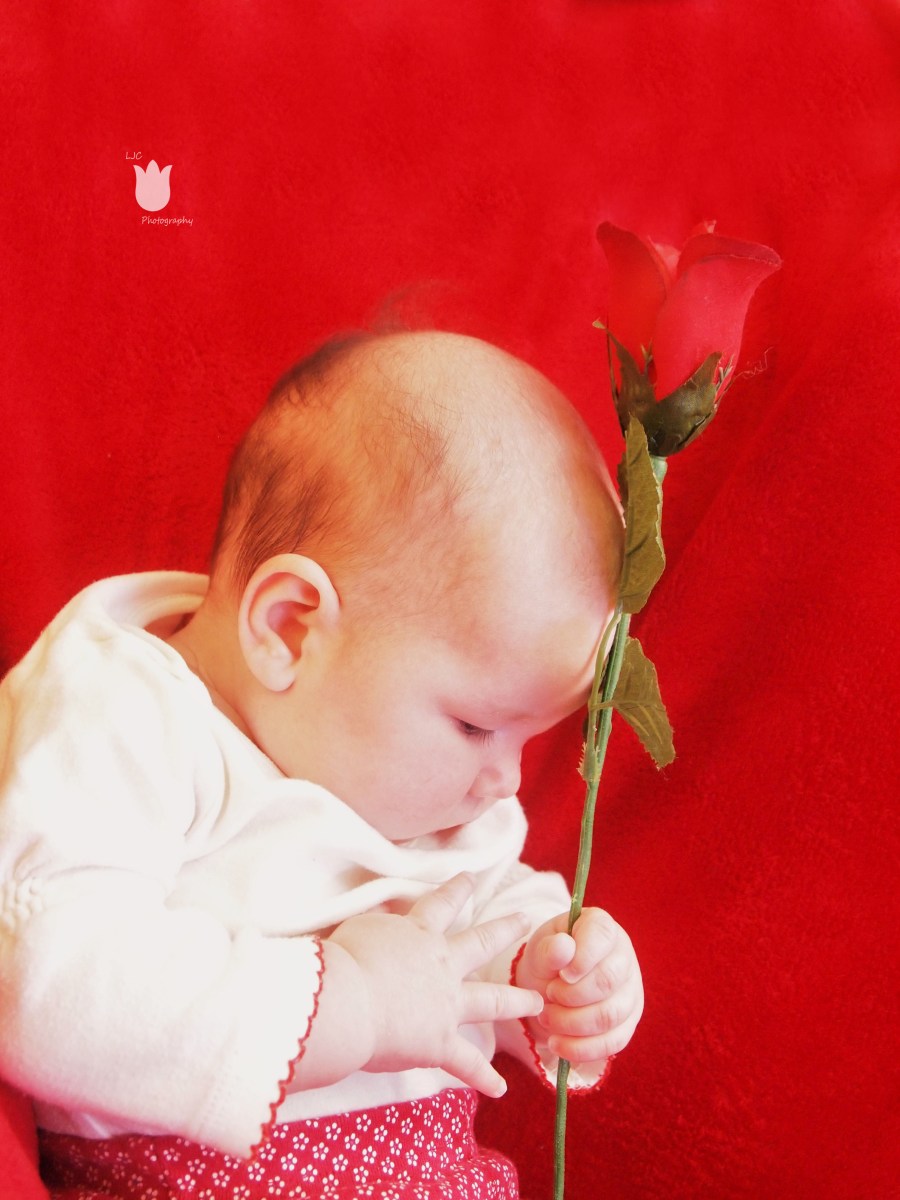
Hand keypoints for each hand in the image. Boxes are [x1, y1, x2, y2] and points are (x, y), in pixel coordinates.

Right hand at [329, 873, 543, 1096]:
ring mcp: (447, 1004)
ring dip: (517, 1001)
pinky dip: (483, 1077)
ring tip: (537, 1003)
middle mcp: (442, 965)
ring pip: (492, 1000)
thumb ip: (378, 929)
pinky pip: (467, 1063)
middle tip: (525, 918)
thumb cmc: (342, 961)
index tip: (470, 878)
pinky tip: (500, 1089)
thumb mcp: (360, 929)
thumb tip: (382, 928)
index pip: (442, 904)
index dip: (457, 889)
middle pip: (481, 942)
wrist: (347, 1002)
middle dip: (505, 928)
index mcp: (419, 934)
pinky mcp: (440, 1043)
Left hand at [515, 907, 642, 1068]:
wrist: (548, 986)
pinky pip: (613, 1043)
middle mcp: (623, 956)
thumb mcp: (540, 949)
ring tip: (547, 1018)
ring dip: (572, 1024)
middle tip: (547, 995)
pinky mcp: (628, 1023)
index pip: (602, 936)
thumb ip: (549, 949)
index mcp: (601, 926)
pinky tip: (557, 1044)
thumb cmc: (547, 959)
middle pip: (608, 981)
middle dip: (571, 996)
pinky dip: (582, 1049)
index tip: (561, 974)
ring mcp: (630, 991)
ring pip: (610, 1015)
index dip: (581, 958)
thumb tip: (563, 947)